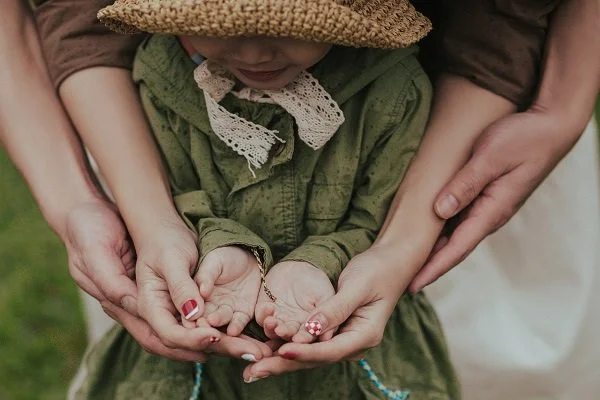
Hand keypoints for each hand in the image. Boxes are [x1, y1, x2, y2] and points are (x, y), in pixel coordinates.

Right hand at [63, 199, 206, 360]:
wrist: (81, 214)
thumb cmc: (87, 230)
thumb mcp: (96, 251)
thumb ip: (113, 283)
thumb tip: (136, 307)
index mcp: (113, 298)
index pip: (151, 331)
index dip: (180, 339)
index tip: (207, 340)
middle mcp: (123, 304)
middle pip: (160, 337)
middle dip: (188, 346)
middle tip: (218, 346)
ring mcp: (132, 297)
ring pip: (164, 328)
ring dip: (189, 336)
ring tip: (216, 339)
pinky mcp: (141, 287)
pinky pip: (165, 310)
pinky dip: (185, 318)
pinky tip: (204, 317)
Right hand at [135, 226, 269, 359]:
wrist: (166, 234)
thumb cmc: (165, 242)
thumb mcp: (172, 261)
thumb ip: (182, 287)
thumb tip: (193, 314)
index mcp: (151, 308)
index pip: (170, 334)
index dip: (193, 338)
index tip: (216, 335)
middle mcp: (166, 319)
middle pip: (191, 345)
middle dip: (222, 349)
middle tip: (251, 355)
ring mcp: (181, 319)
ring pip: (204, 342)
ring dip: (231, 348)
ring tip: (258, 353)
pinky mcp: (197, 315)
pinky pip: (213, 330)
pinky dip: (232, 336)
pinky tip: (252, 342)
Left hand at [243, 246, 405, 380]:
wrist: (390, 264)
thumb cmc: (377, 271)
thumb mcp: (357, 286)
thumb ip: (335, 308)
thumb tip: (311, 329)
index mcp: (364, 335)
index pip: (329, 351)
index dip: (303, 352)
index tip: (279, 351)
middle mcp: (353, 344)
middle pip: (315, 360)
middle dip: (283, 365)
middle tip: (252, 372)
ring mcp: (344, 340)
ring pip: (309, 355)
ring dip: (281, 361)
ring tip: (252, 369)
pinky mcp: (334, 333)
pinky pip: (309, 344)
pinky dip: (287, 348)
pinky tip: (266, 352)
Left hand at [255, 261, 334, 341]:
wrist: (300, 266)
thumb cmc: (318, 282)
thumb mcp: (326, 297)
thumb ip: (329, 315)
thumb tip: (327, 338)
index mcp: (311, 330)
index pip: (308, 341)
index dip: (304, 342)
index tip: (299, 339)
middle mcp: (294, 330)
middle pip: (288, 340)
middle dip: (285, 335)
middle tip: (281, 331)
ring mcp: (279, 322)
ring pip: (272, 333)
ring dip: (271, 329)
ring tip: (271, 321)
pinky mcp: (264, 312)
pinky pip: (261, 318)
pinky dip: (263, 315)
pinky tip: (269, 306)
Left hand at [409, 107, 585, 291]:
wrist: (550, 129)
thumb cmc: (523, 139)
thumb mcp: (490, 157)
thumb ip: (465, 184)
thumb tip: (439, 211)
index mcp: (491, 211)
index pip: (457, 248)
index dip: (433, 267)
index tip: (413, 284)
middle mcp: (490, 215)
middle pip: (454, 248)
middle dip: (429, 266)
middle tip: (401, 281)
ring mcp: (489, 208)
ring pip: (456, 236)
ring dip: (434, 251)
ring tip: (409, 263)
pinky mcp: (487, 197)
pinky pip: (460, 221)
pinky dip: (442, 232)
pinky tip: (426, 233)